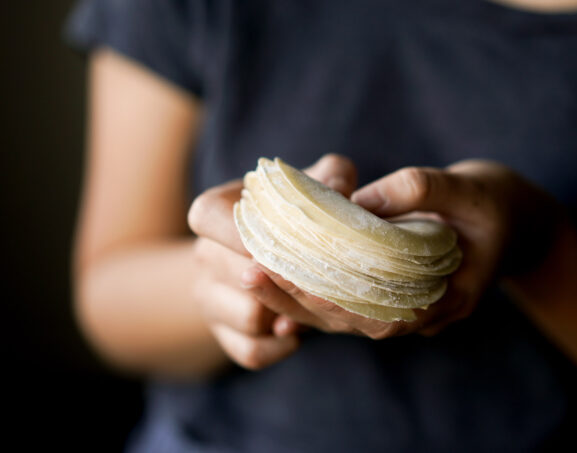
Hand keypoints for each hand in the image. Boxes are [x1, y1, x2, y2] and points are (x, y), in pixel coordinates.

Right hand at [188, 154, 357, 368]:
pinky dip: (278, 347)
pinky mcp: (221, 333)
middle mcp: (205, 254)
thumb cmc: (292, 214)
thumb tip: (342, 190)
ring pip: (248, 317)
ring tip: (311, 302)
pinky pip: (250, 352)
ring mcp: (208, 297)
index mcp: (215, 212)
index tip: (279, 241)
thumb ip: (331, 177)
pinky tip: (296, 334)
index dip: (240, 231)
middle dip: (282, 278)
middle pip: (236, 275)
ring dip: (286, 314)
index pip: (207, 216)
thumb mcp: (310, 186)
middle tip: (318, 275)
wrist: (264, 256)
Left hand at [248, 160, 561, 338]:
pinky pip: (353, 304)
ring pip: (348, 318)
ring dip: (300, 300)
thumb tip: (350, 201)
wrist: (522, 222)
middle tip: (249, 275)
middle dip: (299, 302)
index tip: (282, 276)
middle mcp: (424, 314)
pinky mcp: (398, 296)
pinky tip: (282, 275)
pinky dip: (317, 293)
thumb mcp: (468, 186)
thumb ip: (416, 189)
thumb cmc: (497, 203)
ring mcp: (411, 310)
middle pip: (352, 322)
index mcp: (447, 298)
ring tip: (253, 275)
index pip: (377, 312)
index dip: (328, 298)